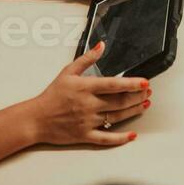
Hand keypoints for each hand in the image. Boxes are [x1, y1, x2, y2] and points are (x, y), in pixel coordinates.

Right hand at [25, 41, 150, 145]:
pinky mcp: (85, 135)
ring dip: (134, 111)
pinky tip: (132, 135)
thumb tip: (101, 46)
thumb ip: (87, 59)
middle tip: (148, 92)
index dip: (131, 84)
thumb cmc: (52, 95)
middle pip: (119, 101)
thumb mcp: (68, 72)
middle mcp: (88, 105)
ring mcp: (87, 121)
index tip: (145, 82)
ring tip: (145, 104)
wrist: (36, 119)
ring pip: (117, 117)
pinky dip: (121, 138)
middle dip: (137, 96)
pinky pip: (106, 138)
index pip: (113, 85)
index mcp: (85, 88)